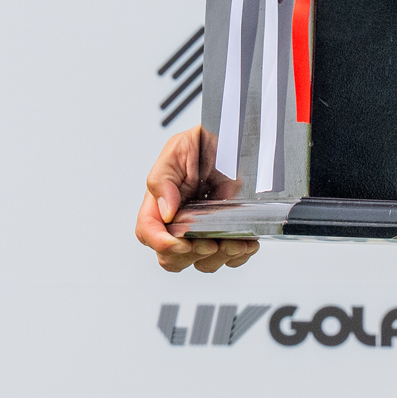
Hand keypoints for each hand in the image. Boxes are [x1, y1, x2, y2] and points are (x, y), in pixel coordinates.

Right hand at [134, 128, 258, 272]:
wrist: (233, 135)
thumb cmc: (201, 142)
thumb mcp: (177, 150)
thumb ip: (163, 180)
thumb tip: (165, 212)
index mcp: (160, 204)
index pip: (148, 233)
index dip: (162, 244)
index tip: (181, 243)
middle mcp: (180, 221)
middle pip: (173, 258)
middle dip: (192, 255)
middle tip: (211, 243)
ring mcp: (204, 229)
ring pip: (203, 261)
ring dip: (220, 256)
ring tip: (236, 242)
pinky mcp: (227, 231)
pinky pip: (230, 257)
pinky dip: (239, 255)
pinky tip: (248, 243)